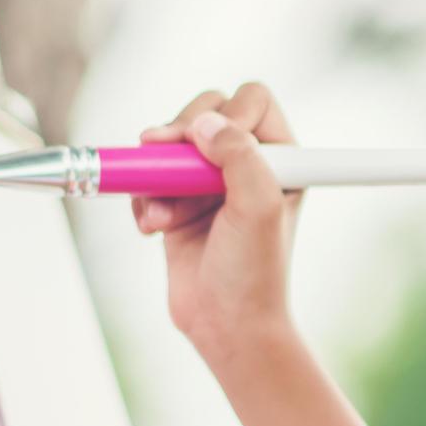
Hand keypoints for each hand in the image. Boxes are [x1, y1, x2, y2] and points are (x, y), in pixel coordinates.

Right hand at [134, 81, 305, 366]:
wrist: (225, 325)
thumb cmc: (254, 272)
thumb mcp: (259, 209)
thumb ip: (240, 157)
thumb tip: (206, 123)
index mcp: (282, 158)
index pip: (252, 100)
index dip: (227, 114)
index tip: (211, 147)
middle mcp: (247, 163)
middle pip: (205, 111)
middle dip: (179, 137)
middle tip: (160, 157)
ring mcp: (209, 182)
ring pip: (170, 144)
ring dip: (157, 175)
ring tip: (163, 215)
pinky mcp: (177, 202)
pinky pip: (148, 176)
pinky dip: (143, 198)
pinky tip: (153, 227)